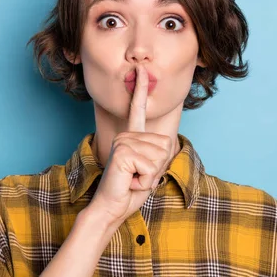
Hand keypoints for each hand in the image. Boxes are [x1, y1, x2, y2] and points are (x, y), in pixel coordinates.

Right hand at [87, 64, 173, 225]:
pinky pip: (150, 166)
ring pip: (159, 156)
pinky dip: (144, 181)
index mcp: (132, 136)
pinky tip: (129, 181)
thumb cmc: (129, 191)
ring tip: (132, 179)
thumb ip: (156, 155)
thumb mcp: (149, 170)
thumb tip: (163, 143)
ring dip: (150, 175)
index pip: (137, 109)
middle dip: (157, 168)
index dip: (141, 90)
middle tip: (137, 176)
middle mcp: (126, 135)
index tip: (141, 69)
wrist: (111, 208)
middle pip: (165, 145)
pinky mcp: (123, 153)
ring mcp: (123, 142)